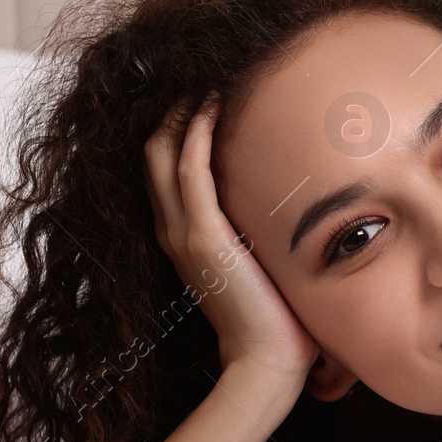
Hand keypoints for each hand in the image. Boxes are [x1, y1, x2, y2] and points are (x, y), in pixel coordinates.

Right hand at [141, 95, 319, 384]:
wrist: (267, 362)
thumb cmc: (273, 321)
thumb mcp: (259, 267)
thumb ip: (258, 238)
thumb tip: (287, 212)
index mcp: (184, 240)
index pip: (165, 174)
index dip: (173, 133)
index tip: (198, 101)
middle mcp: (175, 232)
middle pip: (154, 155)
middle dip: (170, 113)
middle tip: (196, 78)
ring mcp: (185, 233)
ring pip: (163, 154)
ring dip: (181, 113)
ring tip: (203, 81)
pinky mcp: (205, 236)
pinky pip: (191, 169)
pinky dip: (196, 131)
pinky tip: (213, 104)